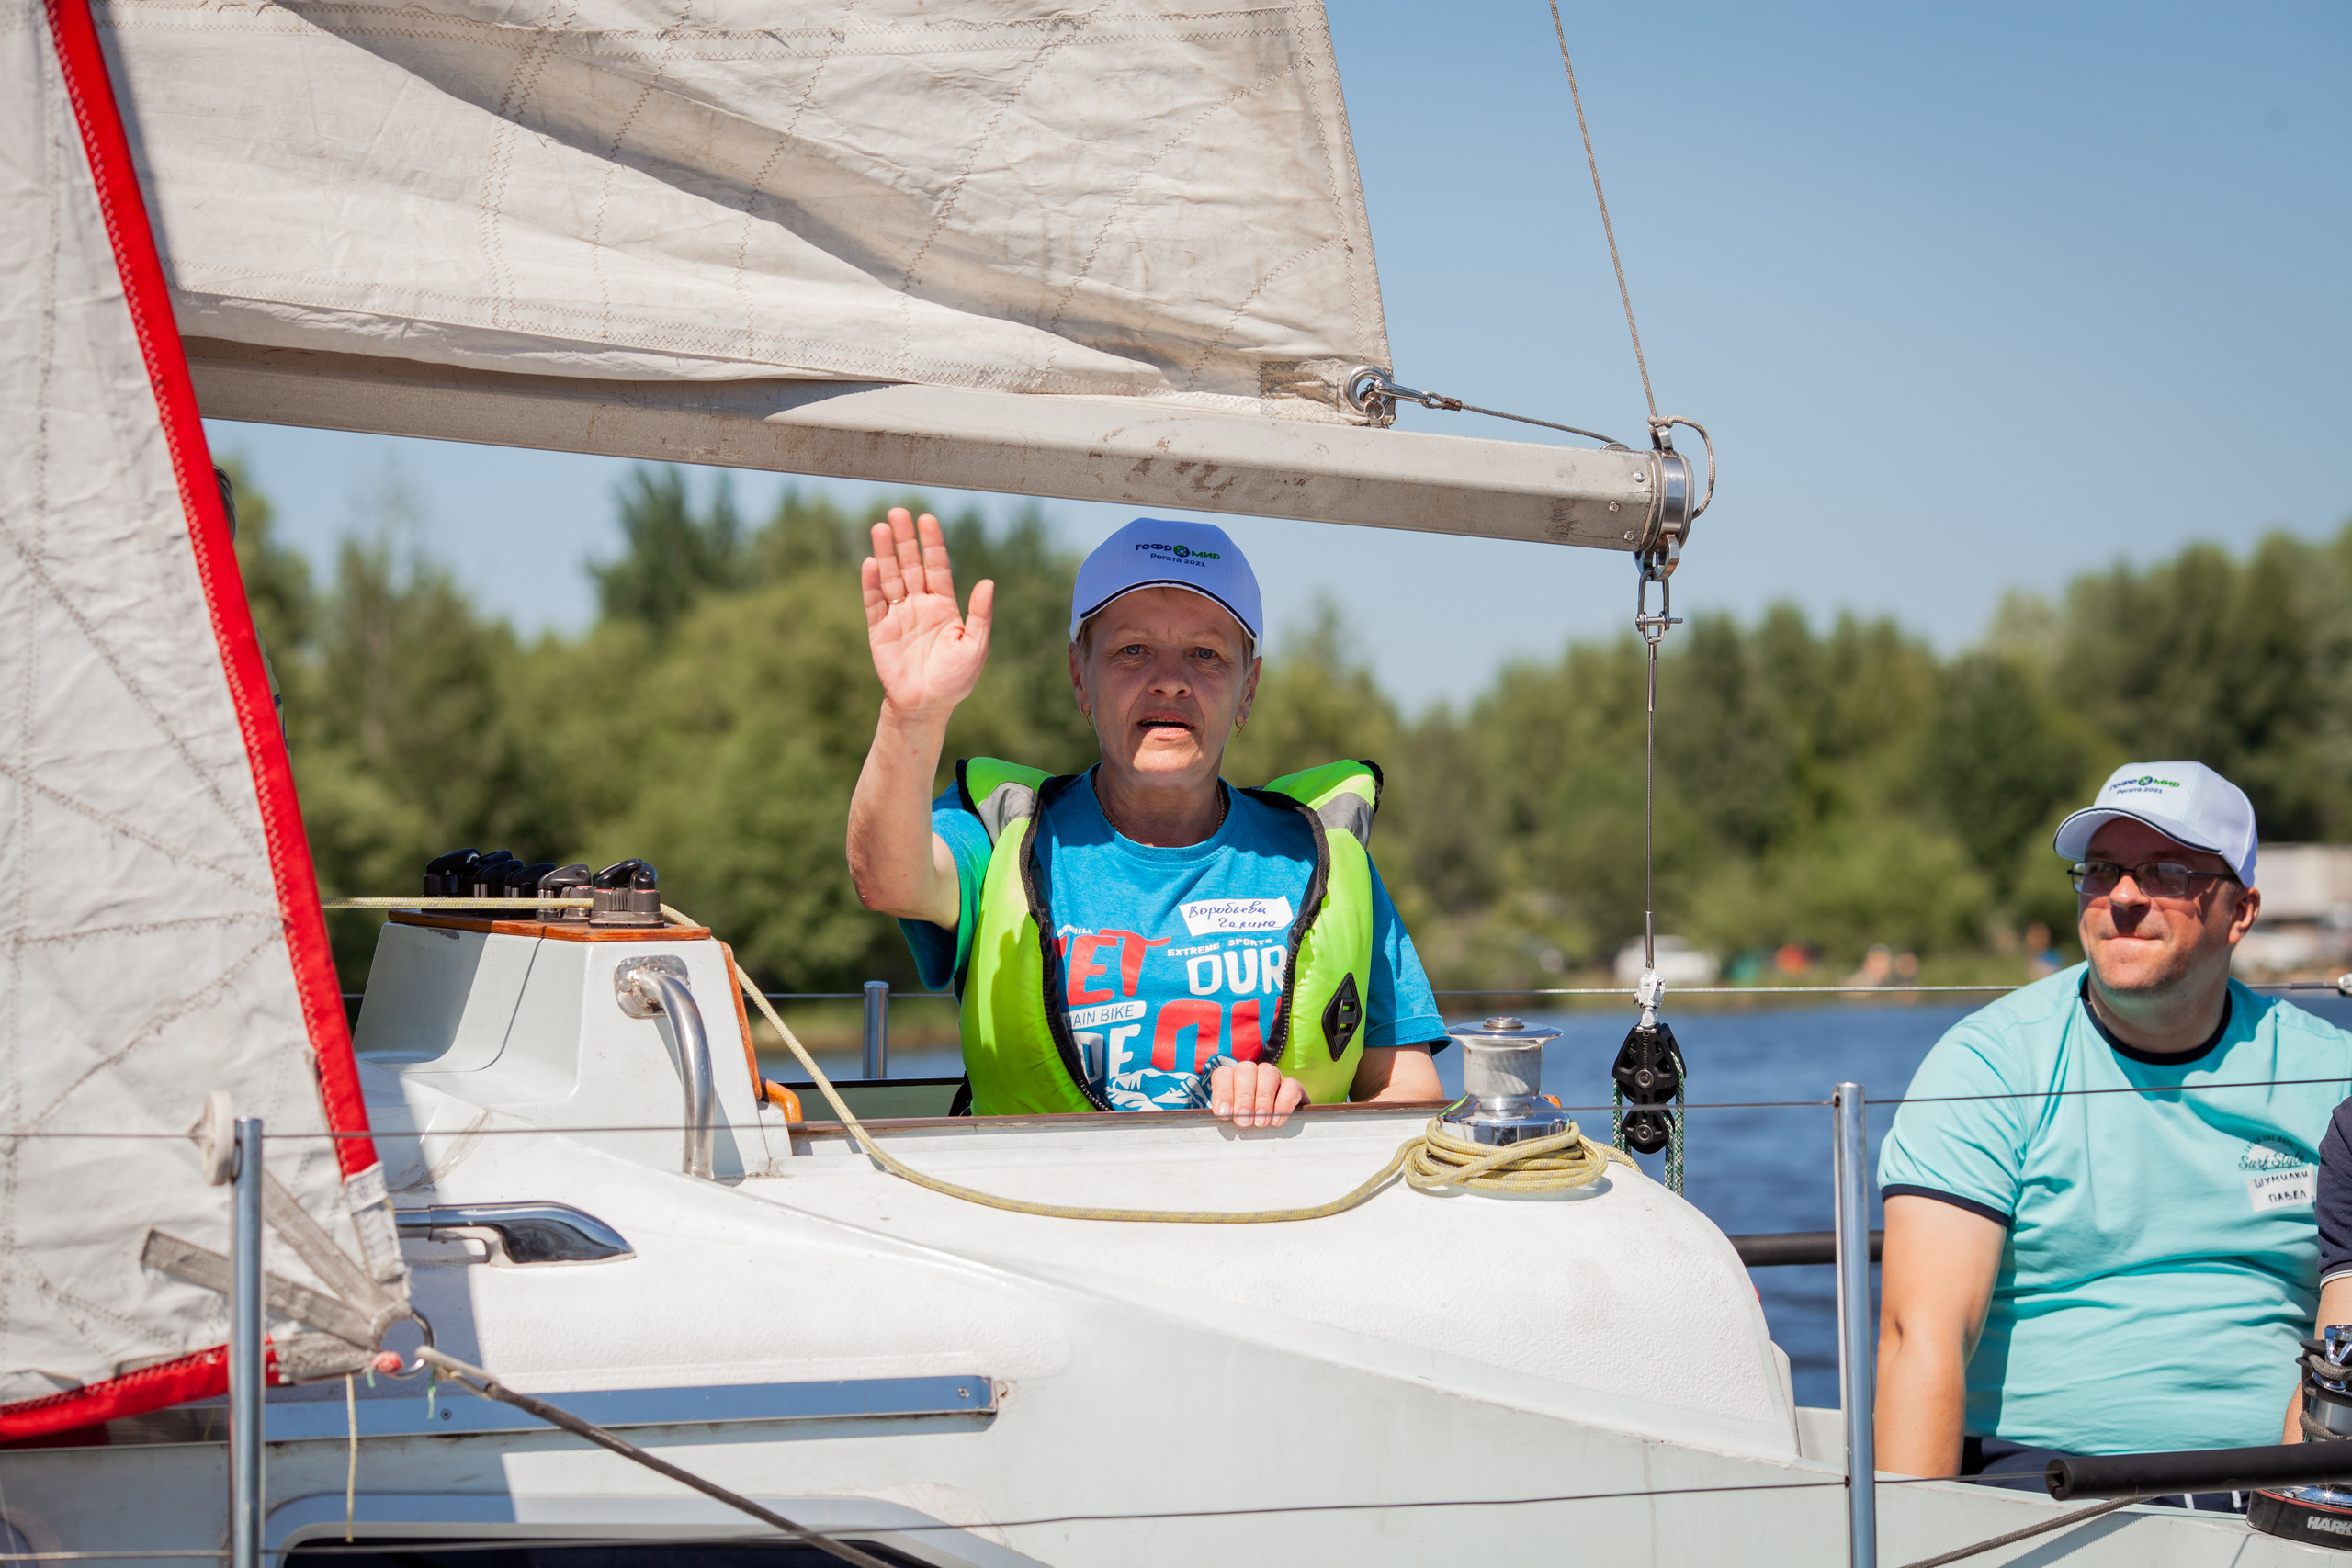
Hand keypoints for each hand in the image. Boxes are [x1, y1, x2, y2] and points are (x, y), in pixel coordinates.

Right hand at [862, 508, 993, 717]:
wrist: (926, 706)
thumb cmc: (955, 680)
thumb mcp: (975, 646)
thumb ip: (980, 614)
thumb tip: (988, 583)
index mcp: (944, 606)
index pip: (937, 567)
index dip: (932, 544)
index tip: (927, 519)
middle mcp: (919, 605)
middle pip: (910, 565)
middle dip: (904, 540)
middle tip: (898, 512)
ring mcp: (898, 615)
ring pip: (890, 577)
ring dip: (885, 553)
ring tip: (880, 527)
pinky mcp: (878, 630)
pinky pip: (874, 602)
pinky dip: (871, 583)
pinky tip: (870, 562)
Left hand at [1209, 1060, 1307, 1127]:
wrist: (1281, 1131)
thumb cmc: (1251, 1126)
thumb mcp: (1236, 1122)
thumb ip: (1229, 1116)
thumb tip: (1223, 1117)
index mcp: (1233, 1080)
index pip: (1223, 1075)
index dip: (1223, 1092)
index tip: (1225, 1113)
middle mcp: (1253, 1074)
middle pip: (1245, 1070)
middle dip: (1243, 1097)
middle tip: (1244, 1120)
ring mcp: (1274, 1077)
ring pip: (1268, 1072)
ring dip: (1263, 1098)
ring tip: (1260, 1121)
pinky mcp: (1294, 1087)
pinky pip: (1290, 1085)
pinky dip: (1283, 1103)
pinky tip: (1276, 1120)